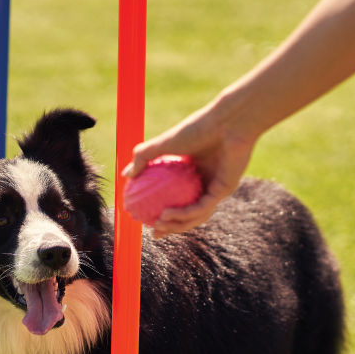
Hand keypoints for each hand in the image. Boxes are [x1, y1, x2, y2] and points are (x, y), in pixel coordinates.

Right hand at [122, 105, 256, 237]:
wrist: (227, 122)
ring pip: (196, 215)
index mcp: (193, 173)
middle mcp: (206, 182)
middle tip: (153, 232)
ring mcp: (216, 188)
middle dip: (171, 227)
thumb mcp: (164, 141)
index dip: (162, 211)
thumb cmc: (198, 127)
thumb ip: (143, 156)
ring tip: (158, 226)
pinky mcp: (224, 190)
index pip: (177, 198)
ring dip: (176, 225)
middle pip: (188, 213)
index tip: (144, 217)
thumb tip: (126, 176)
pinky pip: (201, 207)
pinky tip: (167, 215)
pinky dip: (183, 214)